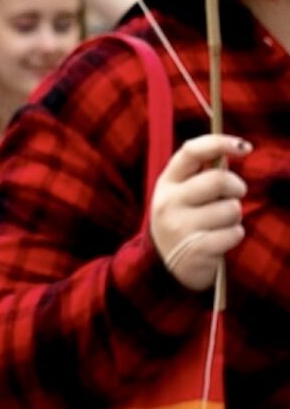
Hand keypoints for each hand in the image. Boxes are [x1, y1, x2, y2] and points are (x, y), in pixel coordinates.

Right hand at [150, 134, 247, 290]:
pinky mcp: (195, 250)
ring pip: (231, 209)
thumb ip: (203, 173)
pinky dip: (234, 235)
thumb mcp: (181, 194)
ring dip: (234, 216)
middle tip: (235, 195)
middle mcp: (169, 202)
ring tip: (221, 223)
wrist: (163, 266)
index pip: (192, 151)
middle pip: (219, 180)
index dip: (220, 143)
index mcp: (167, 182)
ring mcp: (180, 227)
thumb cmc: (183, 221)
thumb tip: (235, 149)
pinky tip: (221, 240)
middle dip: (237, 187)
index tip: (245, 147)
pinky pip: (234, 233)